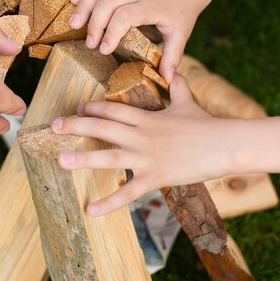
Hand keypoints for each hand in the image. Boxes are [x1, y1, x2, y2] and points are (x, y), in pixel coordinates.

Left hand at [50, 76, 237, 215]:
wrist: (226, 144)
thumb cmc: (206, 124)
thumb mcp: (188, 102)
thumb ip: (178, 86)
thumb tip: (176, 70)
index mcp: (146, 118)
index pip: (113, 110)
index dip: (93, 108)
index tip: (78, 108)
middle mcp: (141, 136)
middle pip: (103, 128)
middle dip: (76, 126)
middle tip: (53, 126)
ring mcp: (146, 158)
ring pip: (109, 158)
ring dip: (82, 159)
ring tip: (59, 161)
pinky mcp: (156, 178)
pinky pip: (128, 193)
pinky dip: (108, 203)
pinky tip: (89, 211)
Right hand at [69, 0, 216, 81]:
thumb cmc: (182, 13)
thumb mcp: (181, 34)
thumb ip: (172, 57)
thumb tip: (167, 80)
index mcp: (152, 5)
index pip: (125, 15)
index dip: (111, 32)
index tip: (103, 50)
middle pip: (108, 0)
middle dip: (94, 22)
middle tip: (89, 44)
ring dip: (84, 6)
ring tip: (73, 25)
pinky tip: (73, 3)